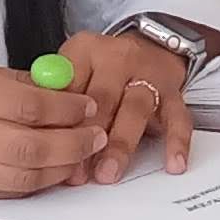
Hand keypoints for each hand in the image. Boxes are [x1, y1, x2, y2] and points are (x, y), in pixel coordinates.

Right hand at [0, 58, 100, 199]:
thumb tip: (48, 85)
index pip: (24, 103)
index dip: (64, 106)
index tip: (86, 104)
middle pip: (29, 143)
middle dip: (72, 141)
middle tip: (97, 134)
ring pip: (20, 174)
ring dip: (60, 168)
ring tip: (84, 155)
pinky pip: (2, 190)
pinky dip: (34, 183)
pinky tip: (53, 173)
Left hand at [50, 28, 197, 184]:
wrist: (151, 47)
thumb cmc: (104, 67)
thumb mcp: (74, 68)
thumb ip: (56, 95)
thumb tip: (41, 136)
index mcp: (87, 51)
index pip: (70, 85)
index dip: (61, 121)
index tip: (53, 149)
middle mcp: (119, 58)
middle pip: (102, 99)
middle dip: (89, 138)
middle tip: (78, 171)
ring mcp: (149, 76)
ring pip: (136, 109)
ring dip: (121, 144)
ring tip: (109, 172)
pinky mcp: (174, 94)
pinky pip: (179, 118)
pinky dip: (177, 142)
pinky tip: (172, 164)